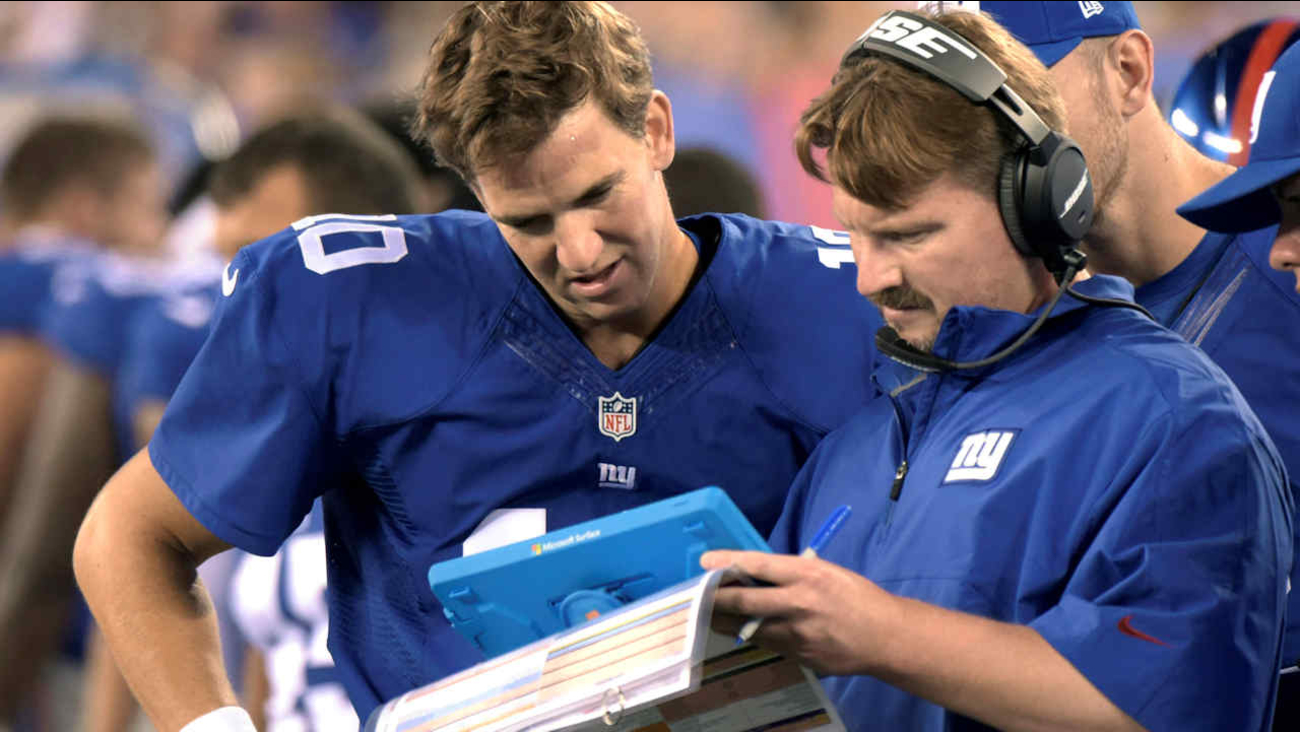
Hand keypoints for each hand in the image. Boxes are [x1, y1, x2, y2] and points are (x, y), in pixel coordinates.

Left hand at [701, 550, 900, 676]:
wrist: (884, 636)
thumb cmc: (856, 597)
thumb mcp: (827, 572)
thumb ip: (795, 573)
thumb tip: (761, 573)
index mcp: (807, 574)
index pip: (758, 564)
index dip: (728, 562)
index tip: (705, 562)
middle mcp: (798, 602)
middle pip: (745, 600)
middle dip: (717, 598)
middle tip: (699, 595)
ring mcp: (797, 632)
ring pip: (749, 627)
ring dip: (726, 621)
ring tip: (710, 615)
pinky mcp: (798, 655)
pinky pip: (767, 643)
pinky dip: (752, 636)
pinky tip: (741, 631)